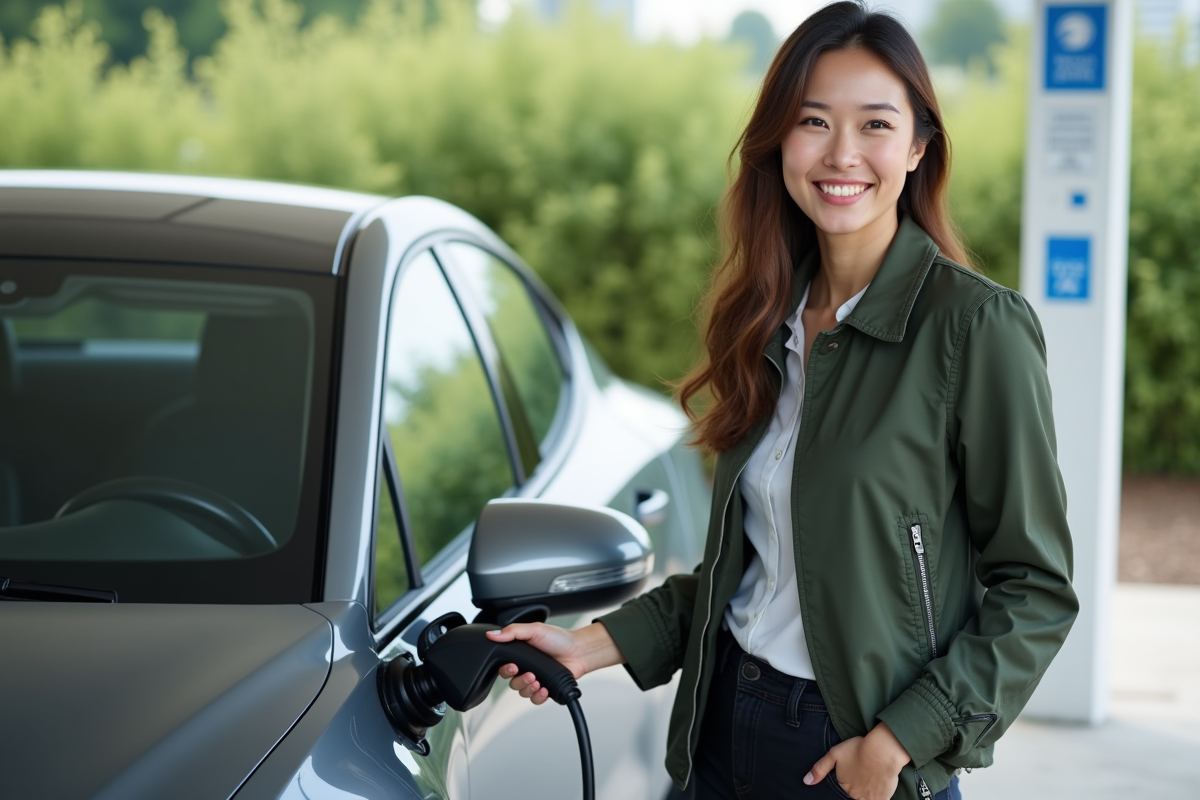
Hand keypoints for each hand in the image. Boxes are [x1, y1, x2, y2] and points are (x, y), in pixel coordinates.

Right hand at [487, 621, 623, 705]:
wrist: (579, 651)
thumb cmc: (558, 638)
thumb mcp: (534, 629)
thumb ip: (512, 632)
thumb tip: (492, 634)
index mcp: (520, 655)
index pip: (504, 667)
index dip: (505, 670)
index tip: (512, 666)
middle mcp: (526, 668)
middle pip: (512, 682)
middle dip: (519, 680)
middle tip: (529, 675)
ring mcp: (536, 680)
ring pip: (522, 692)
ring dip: (528, 688)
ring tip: (537, 681)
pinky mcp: (546, 689)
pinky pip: (535, 700)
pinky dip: (538, 697)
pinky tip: (544, 689)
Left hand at [804, 722, 909, 799]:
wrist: (882, 751)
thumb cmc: (858, 749)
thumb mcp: (834, 754)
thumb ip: (820, 769)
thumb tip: (806, 782)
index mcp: (844, 785)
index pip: (846, 785)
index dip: (851, 777)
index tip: (856, 769)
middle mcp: (855, 794)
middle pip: (856, 792)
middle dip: (860, 784)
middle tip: (865, 770)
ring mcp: (869, 797)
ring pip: (867, 796)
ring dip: (870, 789)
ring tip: (873, 776)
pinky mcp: (883, 798)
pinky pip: (880, 799)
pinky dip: (880, 795)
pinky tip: (881, 785)